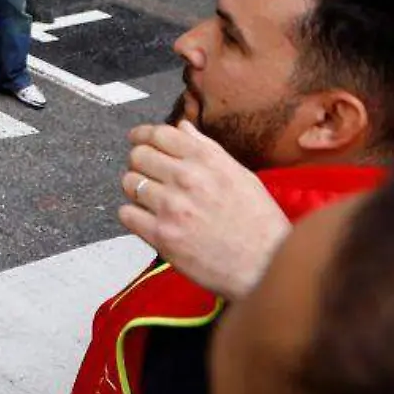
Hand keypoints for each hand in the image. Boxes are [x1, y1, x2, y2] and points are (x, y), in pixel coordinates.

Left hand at [116, 121, 290, 300]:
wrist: (266, 266)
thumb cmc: (259, 224)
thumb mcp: (242, 176)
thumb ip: (207, 148)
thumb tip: (183, 127)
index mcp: (207, 160)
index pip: (160, 133)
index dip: (144, 134)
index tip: (138, 139)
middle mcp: (187, 179)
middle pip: (138, 155)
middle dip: (139, 162)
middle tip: (147, 173)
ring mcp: (172, 207)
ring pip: (129, 183)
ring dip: (136, 189)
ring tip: (150, 199)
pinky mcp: (162, 235)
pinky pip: (126, 213)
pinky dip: (133, 215)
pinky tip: (148, 219)